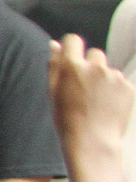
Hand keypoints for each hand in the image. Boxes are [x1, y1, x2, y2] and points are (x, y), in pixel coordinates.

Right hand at [53, 35, 132, 159]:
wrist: (92, 141)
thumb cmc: (67, 118)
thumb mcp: (52, 91)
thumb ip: (54, 64)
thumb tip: (54, 44)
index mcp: (73, 66)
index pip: (73, 40)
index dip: (71, 48)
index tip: (71, 59)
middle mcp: (96, 67)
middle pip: (95, 54)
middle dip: (90, 65)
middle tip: (84, 87)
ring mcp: (114, 77)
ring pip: (108, 70)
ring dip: (103, 79)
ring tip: (96, 101)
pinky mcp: (128, 87)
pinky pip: (120, 82)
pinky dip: (114, 90)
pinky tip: (107, 105)